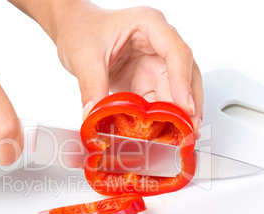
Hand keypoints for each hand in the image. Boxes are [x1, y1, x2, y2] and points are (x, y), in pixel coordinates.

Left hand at [52, 2, 202, 135]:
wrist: (73, 32)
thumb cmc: (82, 29)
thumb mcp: (85, 56)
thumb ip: (91, 85)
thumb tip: (94, 115)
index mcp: (149, 25)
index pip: (176, 53)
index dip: (183, 82)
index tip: (184, 107)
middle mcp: (157, 45)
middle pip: (184, 75)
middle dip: (189, 104)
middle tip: (189, 131)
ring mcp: (153, 64)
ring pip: (175, 91)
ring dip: (178, 115)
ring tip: (180, 137)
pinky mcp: (145, 81)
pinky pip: (157, 102)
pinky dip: (159, 118)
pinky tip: (161, 134)